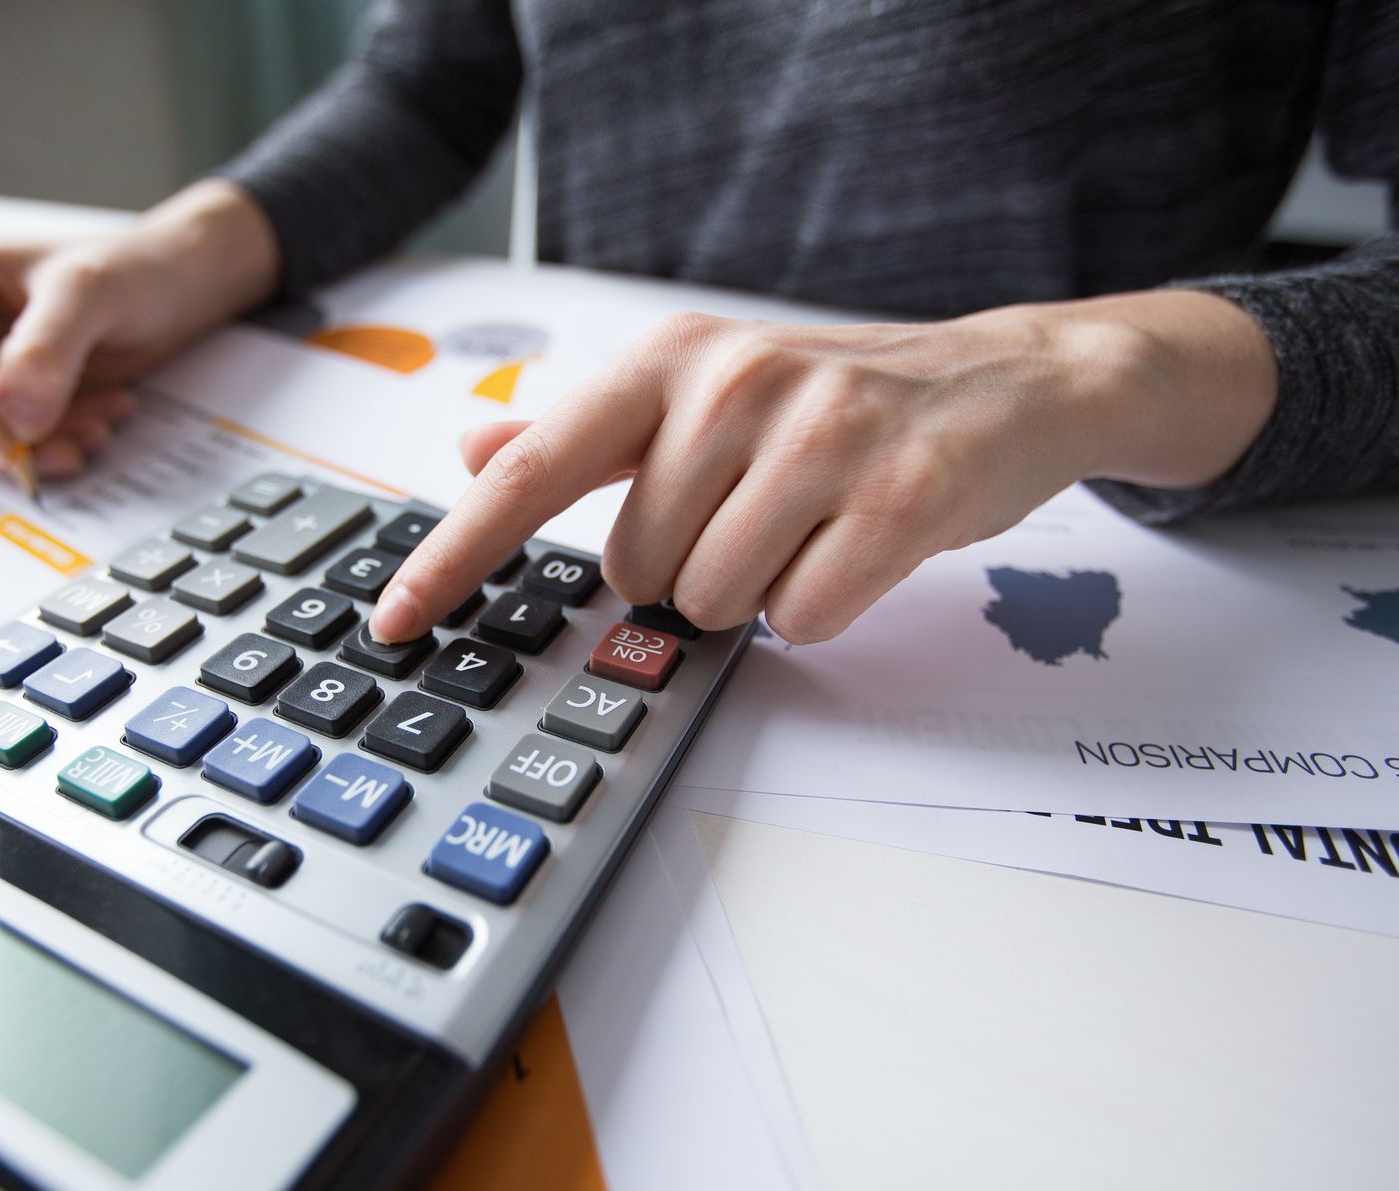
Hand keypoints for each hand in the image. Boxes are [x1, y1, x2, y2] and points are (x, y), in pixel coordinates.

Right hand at [0, 179, 278, 478]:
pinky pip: (7, 445)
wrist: (172, 287)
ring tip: (99, 424)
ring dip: (35, 447)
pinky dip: (53, 445)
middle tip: (71, 441)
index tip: (6, 436)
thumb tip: (11, 415)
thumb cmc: (127, 267)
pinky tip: (100, 419)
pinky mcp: (0, 401)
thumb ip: (48, 347)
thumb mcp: (90, 293)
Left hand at [369, 291, 1274, 643]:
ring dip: (756, 592)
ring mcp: (822, 436)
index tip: (393, 622)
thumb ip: (585, 431)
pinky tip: (856, 548)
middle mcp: (735, 382)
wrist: (1005, 382)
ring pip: (716, 602)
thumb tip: (474, 447)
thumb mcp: (702, 392)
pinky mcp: (900, 495)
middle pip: (635, 568)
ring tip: (809, 528)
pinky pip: (804, 618)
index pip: (535, 469)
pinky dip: (822, 608)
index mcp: (671, 359)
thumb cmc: (835, 401)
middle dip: (685, 572)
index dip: (455, 554)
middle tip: (754, 517)